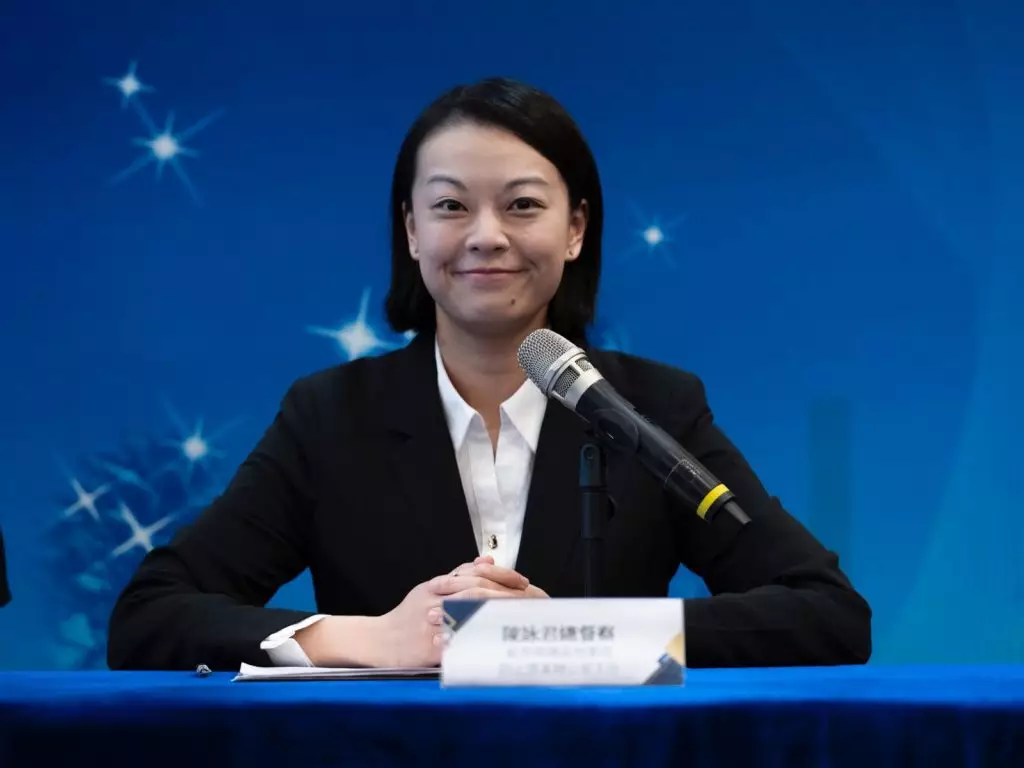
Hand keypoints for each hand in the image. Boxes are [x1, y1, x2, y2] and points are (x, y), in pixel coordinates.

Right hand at [375, 557, 547, 667]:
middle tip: (528, 600)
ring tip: (519, 616)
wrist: (380, 640)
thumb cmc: (409, 616)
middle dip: (506, 594)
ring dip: (498, 613)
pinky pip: (459, 642)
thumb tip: (486, 560)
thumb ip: (459, 576)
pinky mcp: (430, 647)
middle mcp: (435, 600)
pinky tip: (498, 640)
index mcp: (437, 586)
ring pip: (470, 612)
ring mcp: (432, 623)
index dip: (502, 575)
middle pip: (476, 590)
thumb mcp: (431, 589)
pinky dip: (478, 640)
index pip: (475, 573)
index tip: (523, 581)